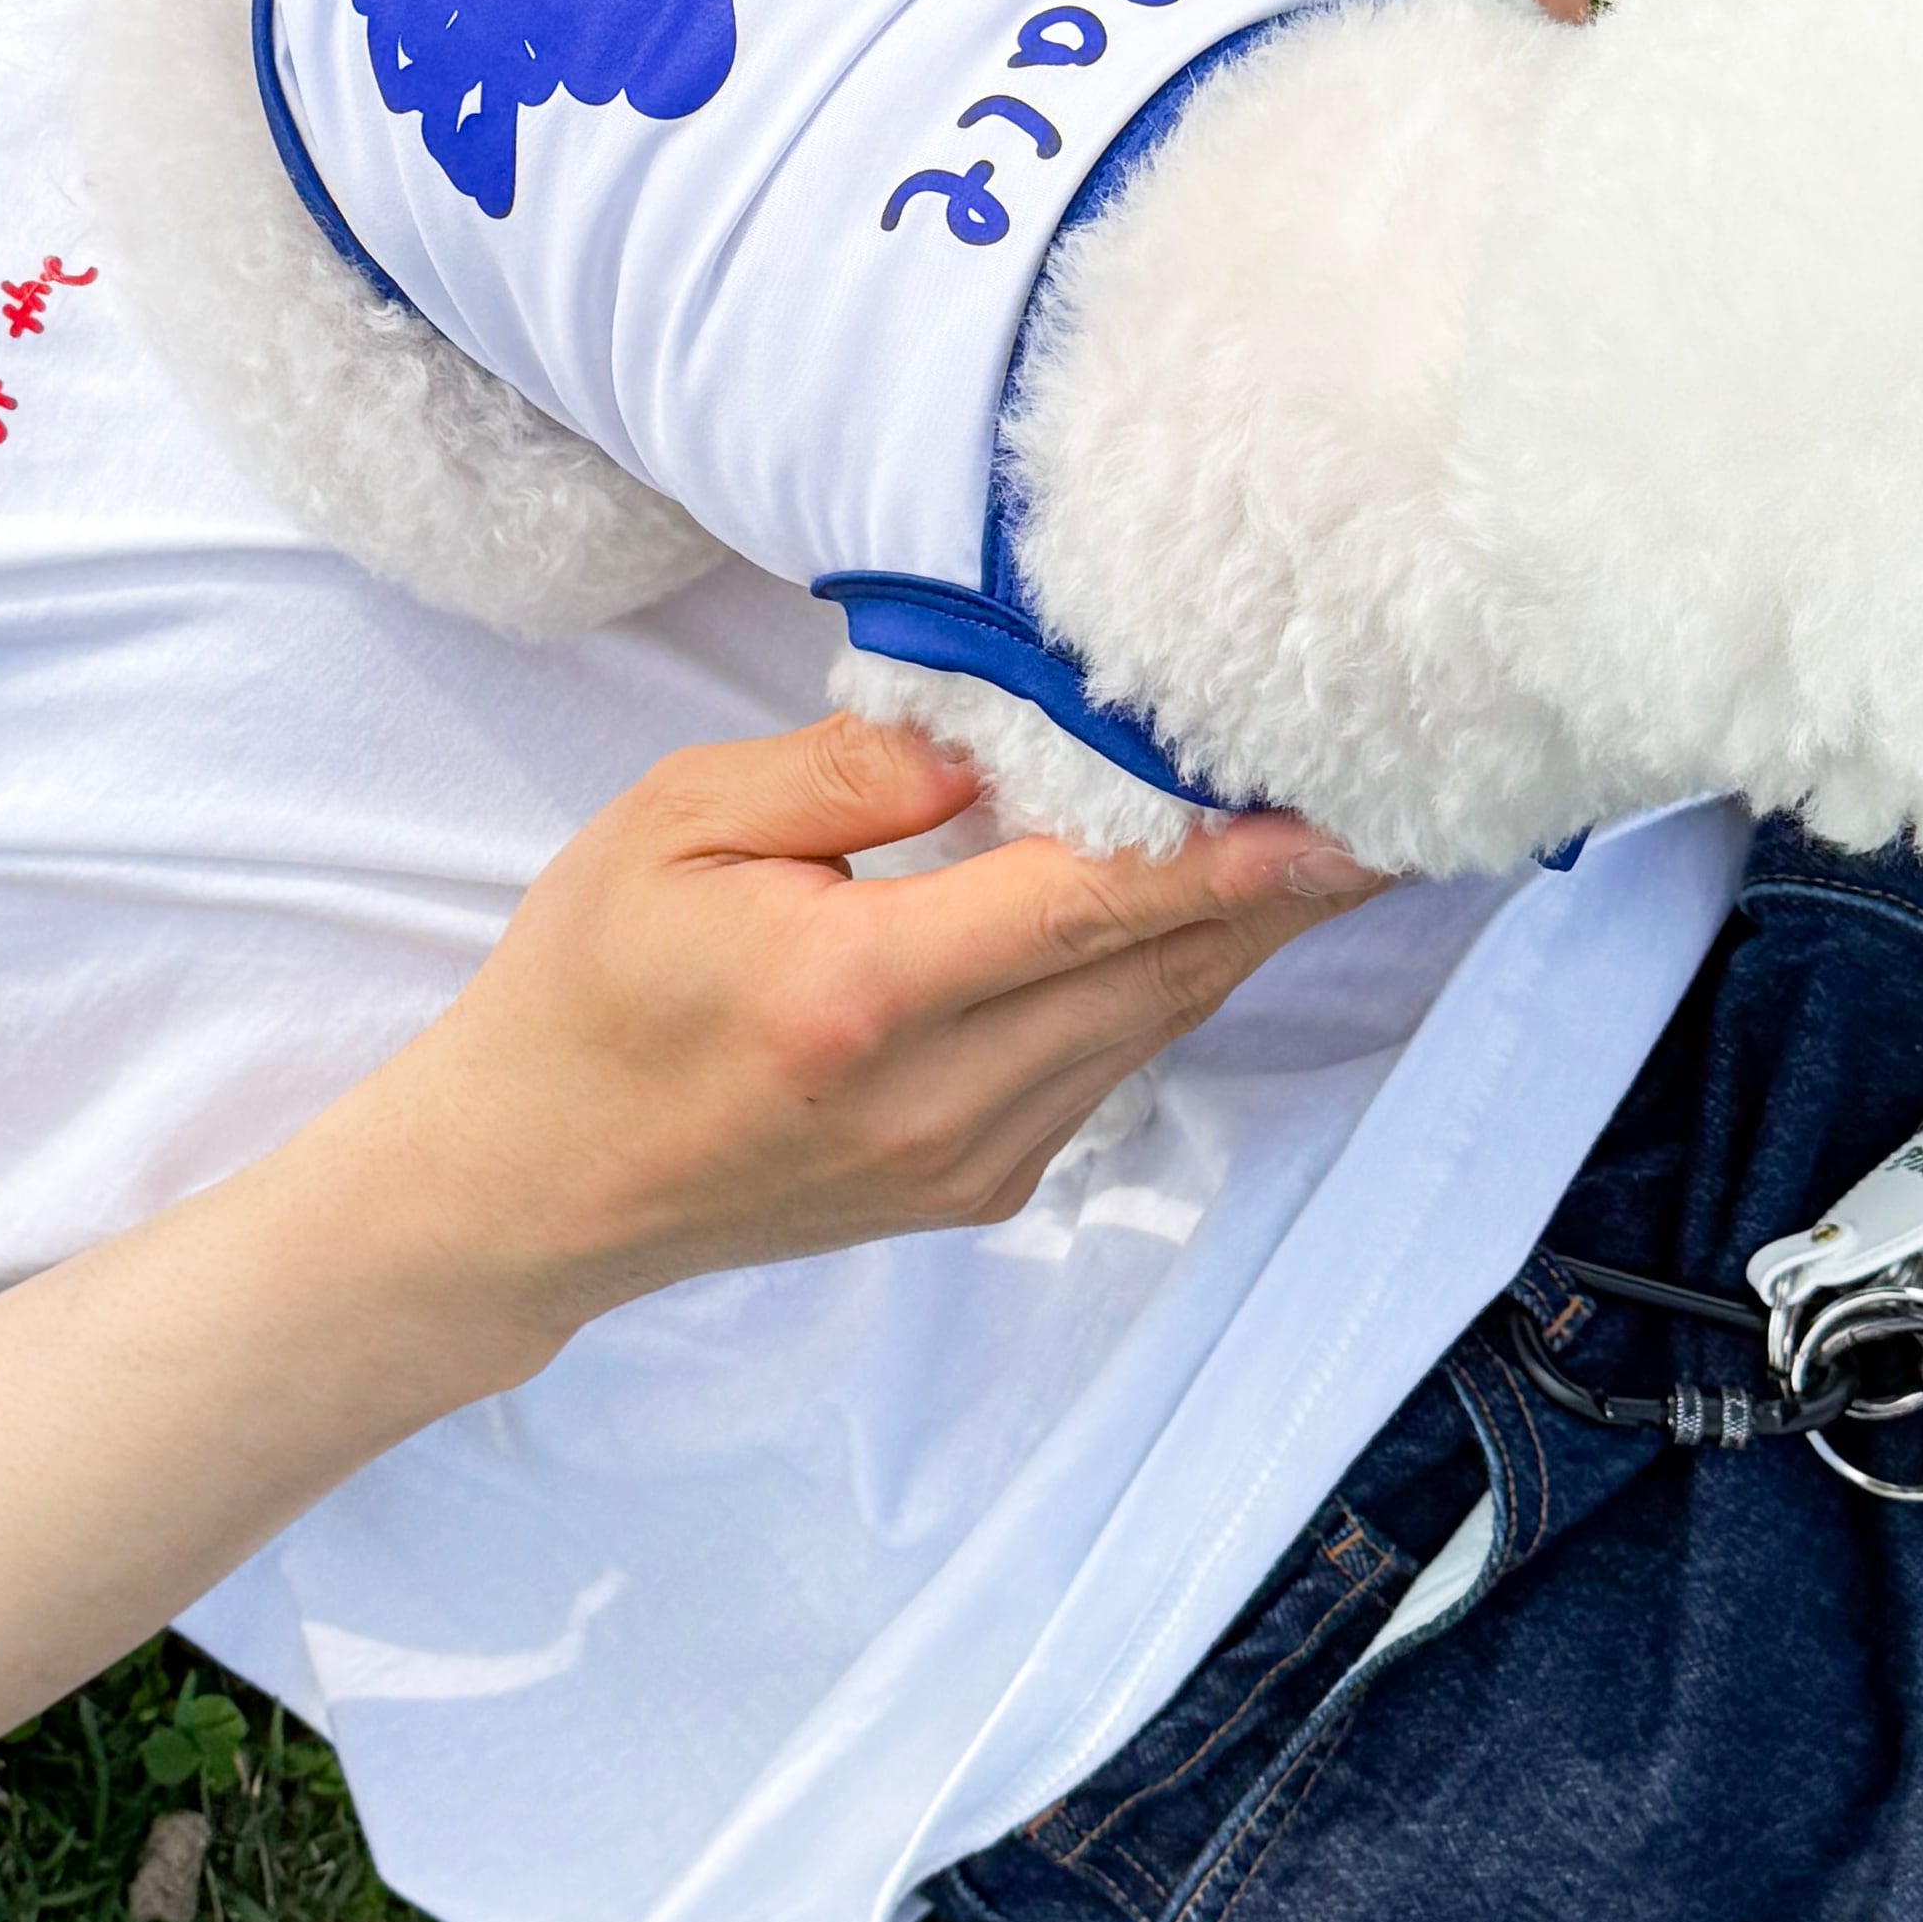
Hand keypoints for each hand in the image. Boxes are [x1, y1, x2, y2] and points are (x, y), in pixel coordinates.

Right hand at [348, 709, 1379, 1357]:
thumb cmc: (586, 984)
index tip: (1353, 800)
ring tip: (1322, 824)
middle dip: (1285, 883)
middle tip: (1390, 782)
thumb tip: (999, 733)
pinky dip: (1160, 978)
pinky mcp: (980, 1187)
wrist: (532, 1186)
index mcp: (859, 995)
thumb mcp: (676, 825)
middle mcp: (941, 1098)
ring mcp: (971, 1160)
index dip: (1239, 854)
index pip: (1094, 906)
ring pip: (1152, 1023)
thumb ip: (848, 771)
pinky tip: (1191, 906)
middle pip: (1162, 972)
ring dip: (1238, 929)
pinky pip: (1106, 1062)